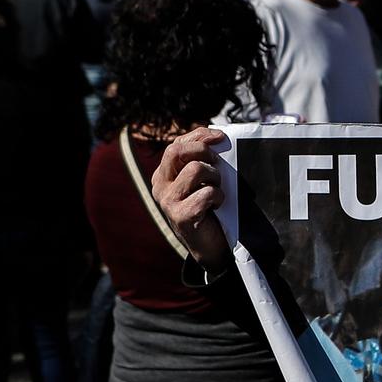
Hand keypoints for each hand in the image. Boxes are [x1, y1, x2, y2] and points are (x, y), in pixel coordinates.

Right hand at [151, 127, 231, 265]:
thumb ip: (203, 159)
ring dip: (215, 177)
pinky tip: (217, 206)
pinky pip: (206, 193)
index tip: (220, 137)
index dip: (200, 136)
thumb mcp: (202, 180)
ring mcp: (168, 201)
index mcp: (164, 173)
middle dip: (203, 151)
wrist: (210, 245)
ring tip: (217, 189)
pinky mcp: (180, 216)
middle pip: (177, 151)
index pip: (177, 143)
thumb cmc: (209, 208)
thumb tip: (217, 137)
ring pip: (195, 169)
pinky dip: (218, 197)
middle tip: (217, 164)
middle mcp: (160, 185)